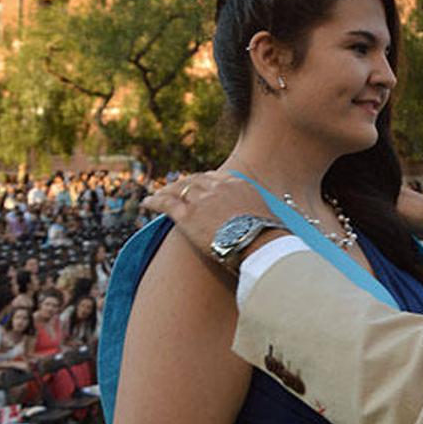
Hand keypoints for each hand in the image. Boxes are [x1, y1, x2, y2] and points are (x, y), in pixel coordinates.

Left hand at [142, 172, 273, 262]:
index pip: (216, 178)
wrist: (261, 245)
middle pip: (195, 180)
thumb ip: (263, 215)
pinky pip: (166, 204)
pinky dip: (154, 201)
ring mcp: (202, 200)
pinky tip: (146, 203)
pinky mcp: (188, 217)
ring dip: (166, 191)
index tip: (199, 185)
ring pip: (178, 189)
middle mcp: (219, 187)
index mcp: (239, 184)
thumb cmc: (271, 238)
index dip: (204, 181)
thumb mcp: (270, 218)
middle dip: (183, 184)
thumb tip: (276, 226)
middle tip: (175, 189)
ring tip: (157, 196)